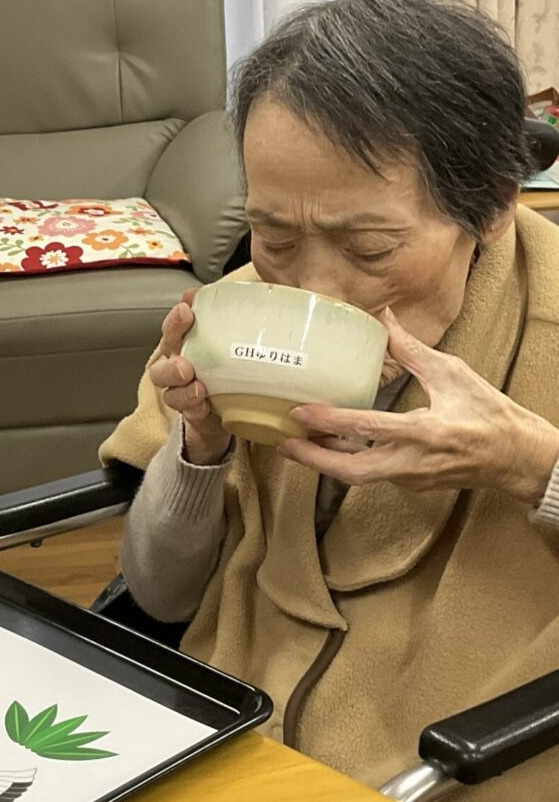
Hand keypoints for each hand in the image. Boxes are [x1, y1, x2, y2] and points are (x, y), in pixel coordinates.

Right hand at [149, 289, 231, 464]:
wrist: (236, 401)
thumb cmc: (229, 361)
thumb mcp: (231, 333)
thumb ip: (224, 310)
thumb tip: (223, 280)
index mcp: (183, 345)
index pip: (172, 330)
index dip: (175, 322)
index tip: (186, 312)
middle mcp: (177, 368)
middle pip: (161, 367)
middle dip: (171, 366)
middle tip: (185, 365)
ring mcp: (183, 392)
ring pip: (170, 393)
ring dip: (182, 391)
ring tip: (198, 389)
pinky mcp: (194, 413)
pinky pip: (188, 413)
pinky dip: (195, 409)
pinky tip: (205, 406)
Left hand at [278, 308, 558, 506]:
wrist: (517, 458)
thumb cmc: (488, 414)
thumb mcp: (452, 375)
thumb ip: (412, 350)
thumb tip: (384, 318)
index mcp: (425, 432)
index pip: (368, 428)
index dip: (331, 421)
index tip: (301, 412)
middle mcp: (413, 461)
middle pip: (351, 471)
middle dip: (314, 458)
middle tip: (284, 442)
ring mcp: (410, 478)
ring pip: (357, 476)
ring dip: (326, 460)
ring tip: (297, 442)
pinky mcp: (409, 484)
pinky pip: (370, 473)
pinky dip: (347, 460)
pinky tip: (330, 443)